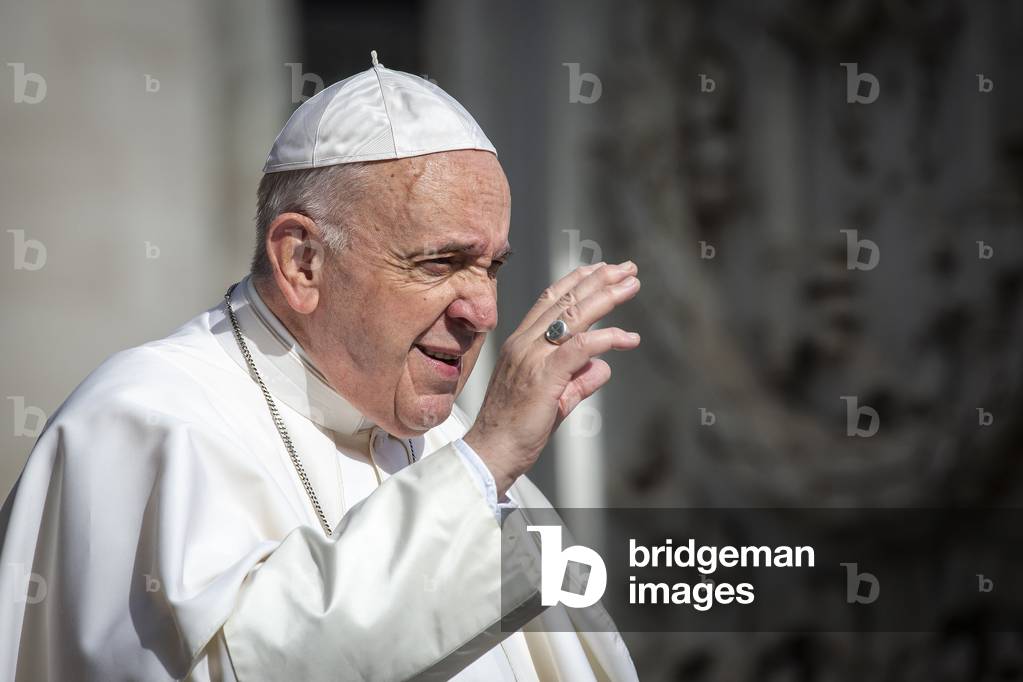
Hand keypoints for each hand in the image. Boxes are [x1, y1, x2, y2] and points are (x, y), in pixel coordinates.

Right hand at [463, 261, 640, 496]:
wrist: (492, 452)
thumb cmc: (518, 429)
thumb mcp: (555, 398)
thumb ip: (578, 379)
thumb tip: (604, 367)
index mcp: (521, 343)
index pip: (550, 299)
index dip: (577, 280)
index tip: (602, 269)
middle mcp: (524, 343)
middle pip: (566, 300)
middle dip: (599, 279)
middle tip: (628, 268)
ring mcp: (532, 357)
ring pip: (574, 315)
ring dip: (607, 296)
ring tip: (632, 284)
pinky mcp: (544, 376)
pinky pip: (581, 347)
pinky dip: (608, 338)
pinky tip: (629, 338)